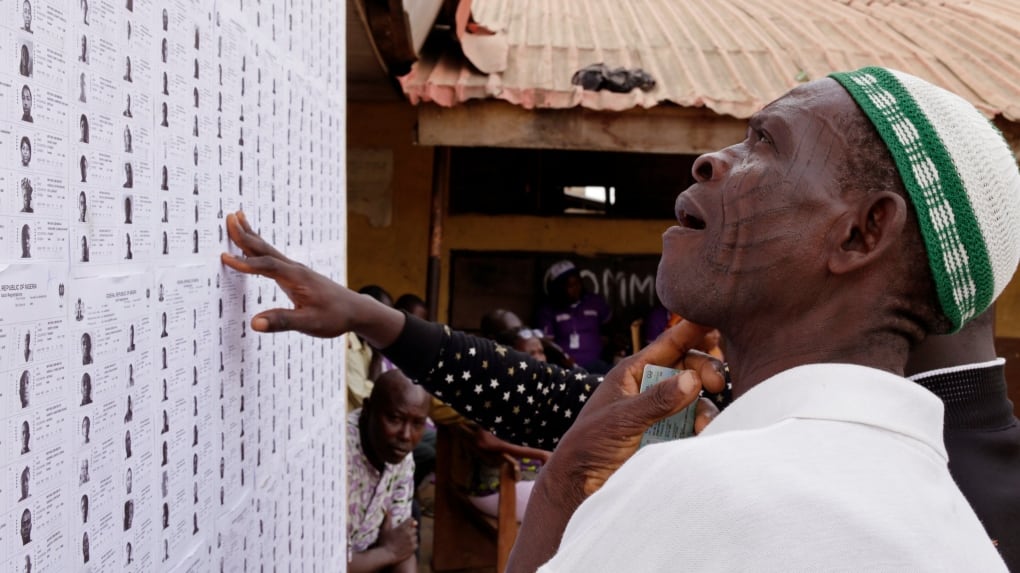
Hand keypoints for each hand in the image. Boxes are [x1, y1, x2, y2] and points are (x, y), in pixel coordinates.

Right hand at [220, 212, 403, 344]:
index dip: (246, 263)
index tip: (225, 257)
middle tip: (229, 218)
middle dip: (246, 235)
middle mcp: (295, 269)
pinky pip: (273, 257)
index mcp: (297, 278)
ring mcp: (295, 270)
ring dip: (251, 235)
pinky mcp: (296, 274)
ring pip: (269, 250)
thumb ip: (283, 322)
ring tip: (237, 218)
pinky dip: (259, 247)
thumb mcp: (309, 323)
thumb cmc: (334, 317)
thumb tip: (255, 323)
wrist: (355, 310)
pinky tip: (254, 244)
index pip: (267, 267)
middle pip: (266, 249)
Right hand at [376, 511, 416, 562]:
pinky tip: (407, 545)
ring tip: (405, 540)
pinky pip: (416, 544)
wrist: (387, 555)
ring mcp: (412, 541)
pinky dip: (413, 544)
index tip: (407, 523)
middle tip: (404, 533)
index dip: (409, 521)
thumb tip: (388, 508)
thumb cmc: (385, 541)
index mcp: (404, 527)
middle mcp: (410, 533)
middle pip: (414, 528)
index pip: (411, 520)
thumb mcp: (385, 529)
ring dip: (412, 537)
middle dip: (410, 529)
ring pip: (415, 536)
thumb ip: (388, 518)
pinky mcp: (413, 549)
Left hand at [507, 321, 725, 571]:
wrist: (581, 485)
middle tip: (714, 383)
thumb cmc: (590, 444)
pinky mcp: (669, 434)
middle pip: (689, 366)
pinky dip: (702, 425)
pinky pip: (694, 423)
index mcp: (632, 372)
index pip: (668, 344)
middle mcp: (650, 387)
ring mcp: (661, 411)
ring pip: (696, 396)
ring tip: (703, 423)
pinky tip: (701, 434)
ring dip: (704, 405)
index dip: (691, 330)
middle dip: (705, 370)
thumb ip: (657, 400)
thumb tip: (692, 379)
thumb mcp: (622, 419)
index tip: (715, 322)